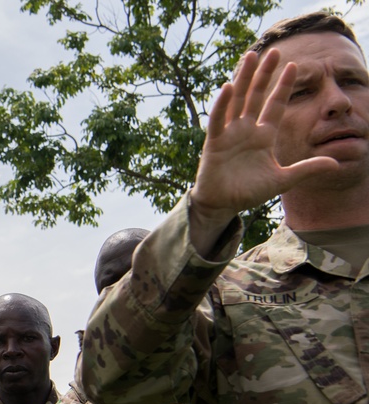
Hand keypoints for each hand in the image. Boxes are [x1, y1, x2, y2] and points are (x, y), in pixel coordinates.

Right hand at [191, 48, 338, 252]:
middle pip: (256, 96)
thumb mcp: (282, 180)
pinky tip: (227, 87)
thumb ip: (306, 169)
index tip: (294, 64)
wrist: (223, 205)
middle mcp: (247, 130)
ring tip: (251, 56)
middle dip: (265, 74)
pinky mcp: (215, 142)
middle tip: (273, 51)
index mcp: (263, 136)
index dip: (284, 86)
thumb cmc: (248, 192)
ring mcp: (230, 133)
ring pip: (237, 100)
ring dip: (244, 78)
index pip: (276, 105)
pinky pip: (218, 119)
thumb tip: (335, 164)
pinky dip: (222, 104)